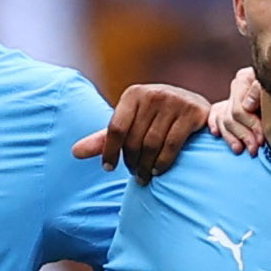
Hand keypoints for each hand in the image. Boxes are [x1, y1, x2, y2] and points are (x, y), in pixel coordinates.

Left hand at [75, 82, 219, 178]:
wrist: (195, 106)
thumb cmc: (156, 119)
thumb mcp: (131, 123)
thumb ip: (105, 138)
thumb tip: (74, 153)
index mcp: (133, 93)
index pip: (115, 128)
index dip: (109, 152)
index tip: (108, 169)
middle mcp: (153, 93)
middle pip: (134, 139)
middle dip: (131, 161)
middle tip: (133, 174)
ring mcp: (175, 101)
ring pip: (152, 143)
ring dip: (146, 166)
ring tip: (143, 177)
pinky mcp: (193, 113)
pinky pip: (172, 145)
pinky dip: (162, 162)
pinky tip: (157, 171)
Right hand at [205, 68, 269, 154]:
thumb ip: (260, 92)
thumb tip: (247, 106)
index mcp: (245, 78)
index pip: (239, 109)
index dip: (251, 125)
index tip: (262, 138)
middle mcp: (236, 86)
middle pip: (231, 116)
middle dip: (244, 134)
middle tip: (255, 148)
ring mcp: (230, 97)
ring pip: (223, 120)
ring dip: (232, 137)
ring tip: (241, 150)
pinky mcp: (226, 106)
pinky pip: (214, 116)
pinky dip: (215, 125)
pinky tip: (216, 133)